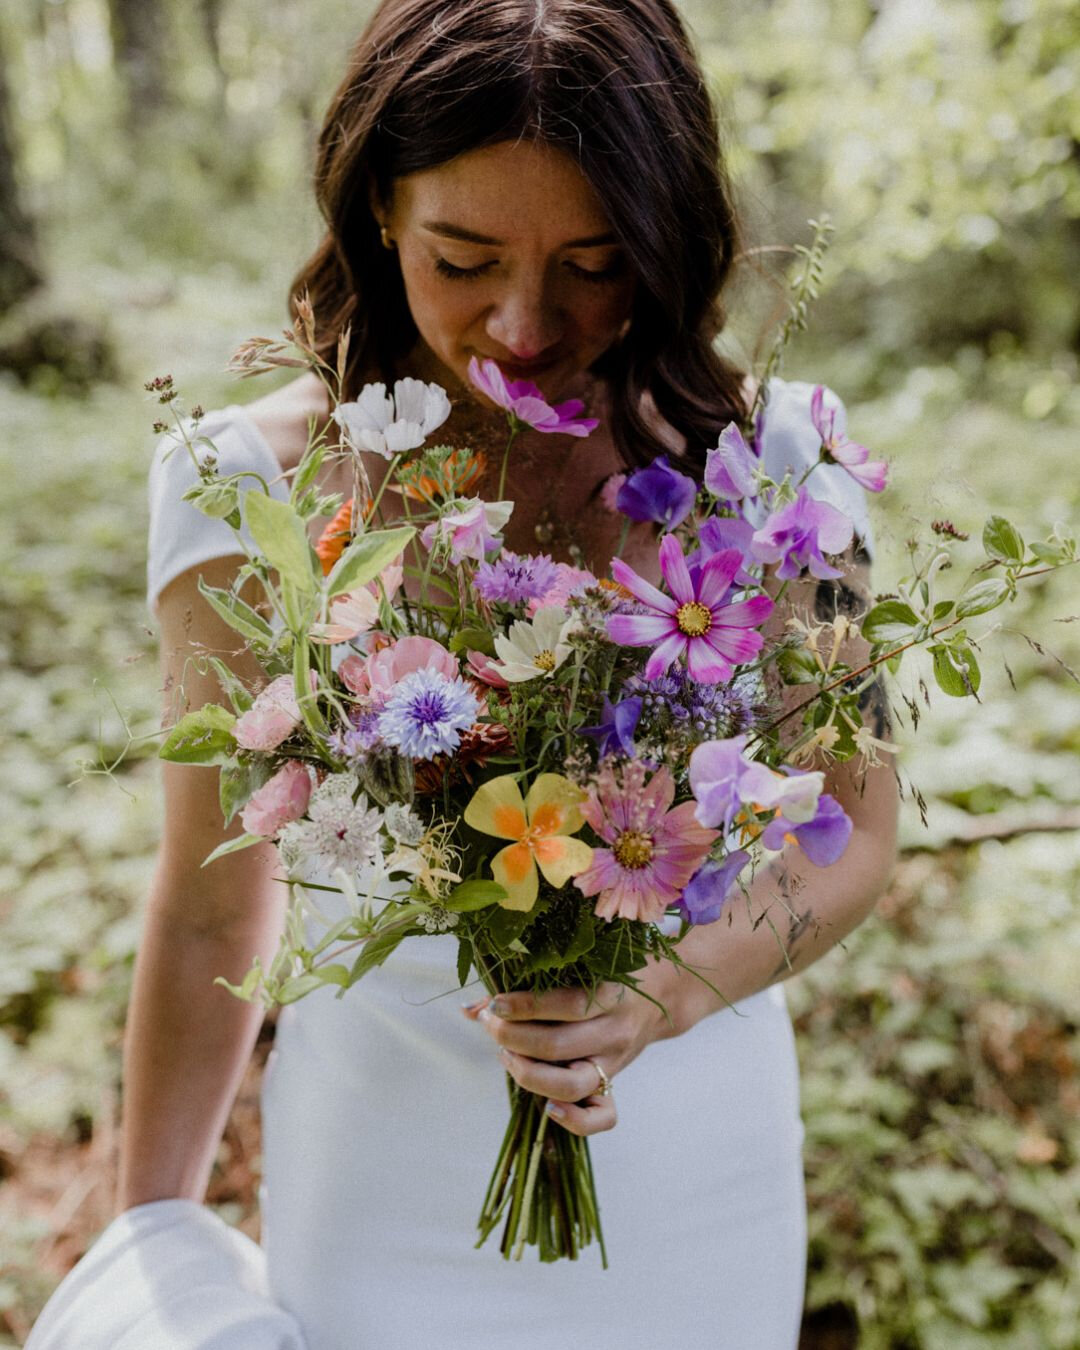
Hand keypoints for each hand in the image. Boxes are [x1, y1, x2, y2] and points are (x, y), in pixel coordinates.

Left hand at [462, 978, 669, 1136]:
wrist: (660, 997)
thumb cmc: (607, 977)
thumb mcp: (579, 970)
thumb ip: (526, 987)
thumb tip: (469, 1009)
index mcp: (610, 994)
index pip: (565, 1004)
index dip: (525, 1006)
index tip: (496, 1003)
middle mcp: (614, 1031)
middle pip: (557, 1045)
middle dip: (512, 1037)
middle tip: (491, 1025)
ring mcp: (614, 1063)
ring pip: (570, 1084)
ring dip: (527, 1074)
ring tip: (506, 1055)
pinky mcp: (613, 1086)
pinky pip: (601, 1118)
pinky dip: (573, 1120)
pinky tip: (546, 1109)